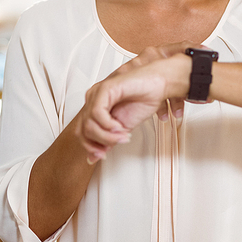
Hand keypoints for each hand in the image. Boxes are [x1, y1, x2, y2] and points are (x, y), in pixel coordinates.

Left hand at [75, 43, 193, 163]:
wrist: (159, 84)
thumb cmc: (144, 100)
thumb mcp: (123, 128)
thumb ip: (108, 140)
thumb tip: (93, 157)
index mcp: (95, 107)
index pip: (81, 132)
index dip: (90, 147)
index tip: (104, 156)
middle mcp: (92, 99)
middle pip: (82, 130)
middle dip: (98, 144)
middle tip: (115, 145)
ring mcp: (97, 93)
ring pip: (89, 124)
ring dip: (107, 136)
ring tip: (123, 136)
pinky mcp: (105, 88)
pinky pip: (97, 113)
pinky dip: (108, 125)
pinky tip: (121, 127)